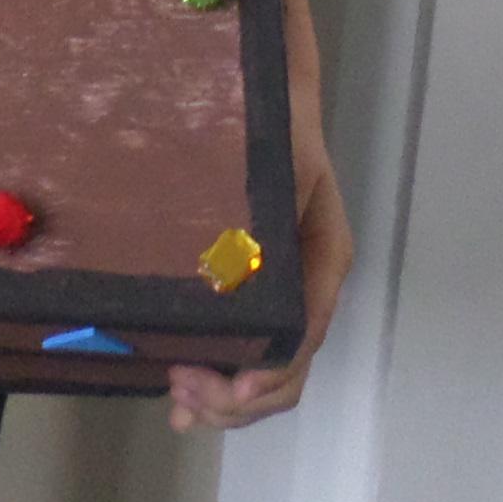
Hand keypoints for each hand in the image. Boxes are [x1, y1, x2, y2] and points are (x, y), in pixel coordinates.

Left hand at [168, 125, 351, 433]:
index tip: (224, 390)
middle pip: (285, 371)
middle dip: (235, 400)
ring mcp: (284, 293)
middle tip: (180, 397)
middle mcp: (308, 287)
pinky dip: (218, 377)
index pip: (301, 340)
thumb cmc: (274, 127)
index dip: (265, 376)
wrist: (271, 96)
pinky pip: (246, 348)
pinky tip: (182, 387)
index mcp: (322, 262)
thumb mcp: (282, 164)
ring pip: (266, 371)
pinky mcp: (254, 289)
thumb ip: (269, 220)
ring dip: (224, 400)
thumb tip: (242, 278)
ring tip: (180, 404)